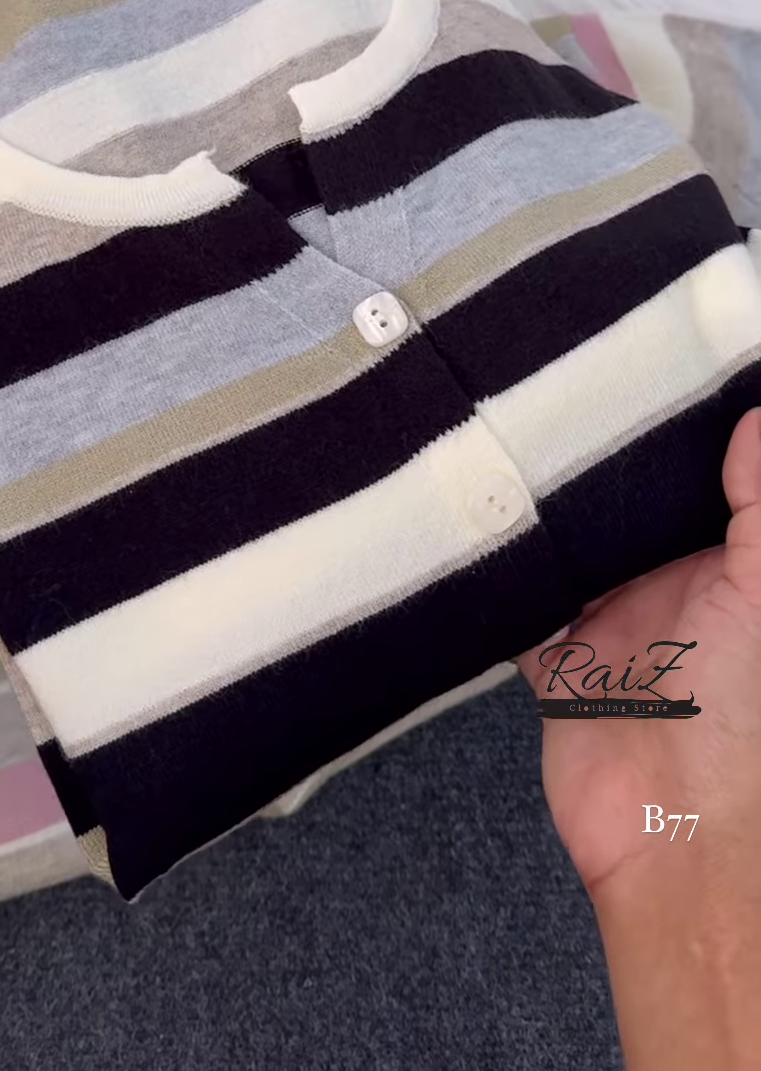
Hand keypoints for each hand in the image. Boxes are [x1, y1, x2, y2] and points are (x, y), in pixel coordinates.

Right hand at [516, 406, 760, 897]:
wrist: (678, 835)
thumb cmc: (746, 717)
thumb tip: (753, 419)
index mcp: (735, 570)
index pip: (709, 487)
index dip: (686, 438)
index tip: (648, 369)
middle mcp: (678, 590)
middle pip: (633, 511)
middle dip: (603, 465)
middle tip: (560, 379)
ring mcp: (617, 624)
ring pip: (574, 546)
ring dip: (547, 511)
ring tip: (508, 427)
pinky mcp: (561, 661)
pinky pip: (519, 606)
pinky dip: (498, 576)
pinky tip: (471, 517)